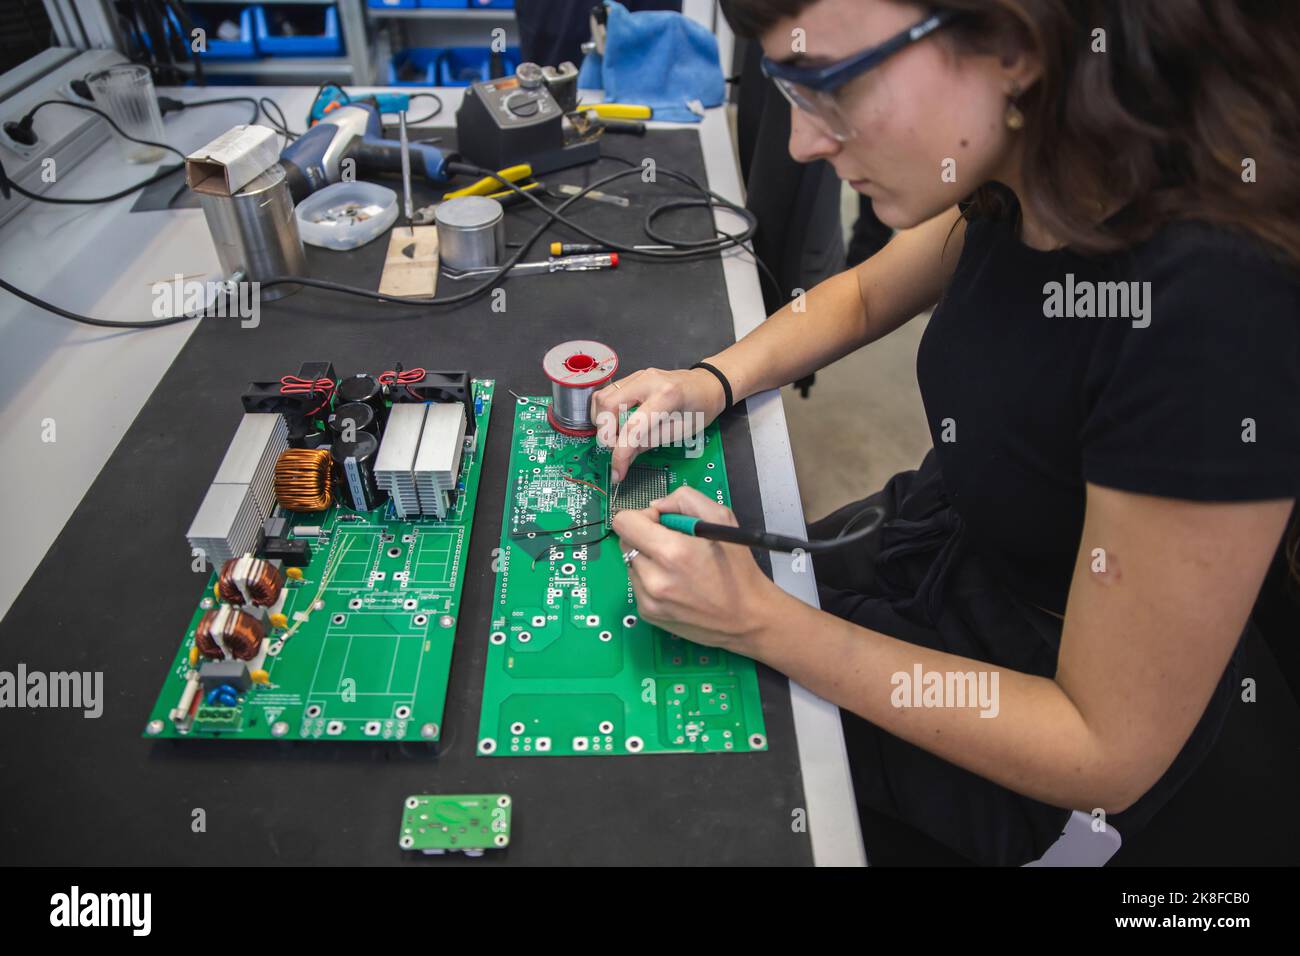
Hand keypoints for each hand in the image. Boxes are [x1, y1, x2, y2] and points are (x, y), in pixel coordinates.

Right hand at [590, 367, 726, 482]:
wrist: (708, 383)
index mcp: (667, 396)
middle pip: (608, 405)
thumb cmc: (700, 408)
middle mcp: (648, 381)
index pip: (633, 427)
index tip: (617, 473)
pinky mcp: (633, 377)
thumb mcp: (680, 432)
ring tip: (615, 436)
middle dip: (605, 434)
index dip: (621, 454)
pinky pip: (607, 393)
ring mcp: (638, 376)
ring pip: (602, 397)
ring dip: (602, 422)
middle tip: (615, 449)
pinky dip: (605, 412)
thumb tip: (623, 458)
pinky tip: (616, 423)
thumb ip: (649, 443)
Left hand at [611, 485, 780, 650]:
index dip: (642, 515)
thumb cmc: (738, 570)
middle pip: (625, 542)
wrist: (748, 618)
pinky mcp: (648, 614)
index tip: (661, 522)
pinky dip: (651, 579)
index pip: (624, 522)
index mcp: (671, 552)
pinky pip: (637, 584)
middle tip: (673, 543)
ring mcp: (648, 600)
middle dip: (645, 536)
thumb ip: (685, 500)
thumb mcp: (722, 518)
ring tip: (678, 567)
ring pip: (630, 563)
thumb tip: (656, 505)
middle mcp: (654, 578)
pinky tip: (676, 583)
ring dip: (648, 559)